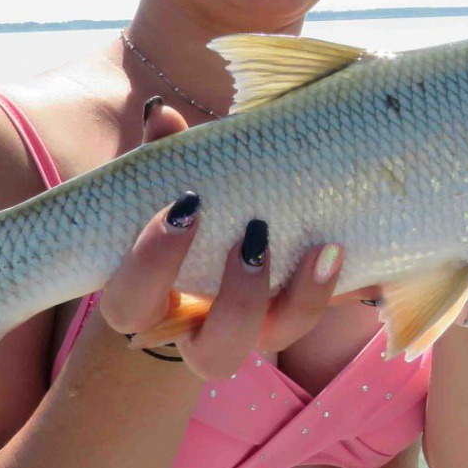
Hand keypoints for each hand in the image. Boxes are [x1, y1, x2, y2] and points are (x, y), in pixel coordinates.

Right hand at [98, 99, 344, 379]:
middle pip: (212, 354)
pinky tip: (337, 247)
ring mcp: (251, 332)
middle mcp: (198, 332)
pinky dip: (328, 286)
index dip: (153, 265)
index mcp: (147, 302)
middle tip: (255, 235)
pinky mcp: (290, 317)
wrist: (206, 253)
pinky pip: (314, 317)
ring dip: (299, 300)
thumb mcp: (162, 190)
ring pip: (274, 343)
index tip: (186, 206)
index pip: (130, 303)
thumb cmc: (179, 218)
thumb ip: (160, 158)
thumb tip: (162, 113)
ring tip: (320, 248)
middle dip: (238, 300)